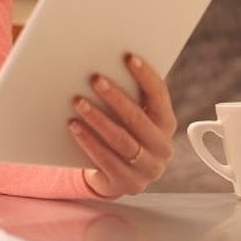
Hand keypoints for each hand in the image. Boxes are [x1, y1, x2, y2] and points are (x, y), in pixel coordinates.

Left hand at [68, 54, 176, 197]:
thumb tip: (108, 60)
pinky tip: (74, 126)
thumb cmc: (123, 133)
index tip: (128, 57)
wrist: (115, 175)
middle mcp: (162, 147)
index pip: (159, 95)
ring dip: (98, 119)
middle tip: (94, 78)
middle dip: (115, 97)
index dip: (145, 76)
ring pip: (121, 140)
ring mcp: (146, 168)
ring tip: (78, 101)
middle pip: (137, 118)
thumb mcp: (132, 116)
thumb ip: (130, 95)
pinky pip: (106, 160)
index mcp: (166, 123)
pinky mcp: (126, 183)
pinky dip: (88, 141)